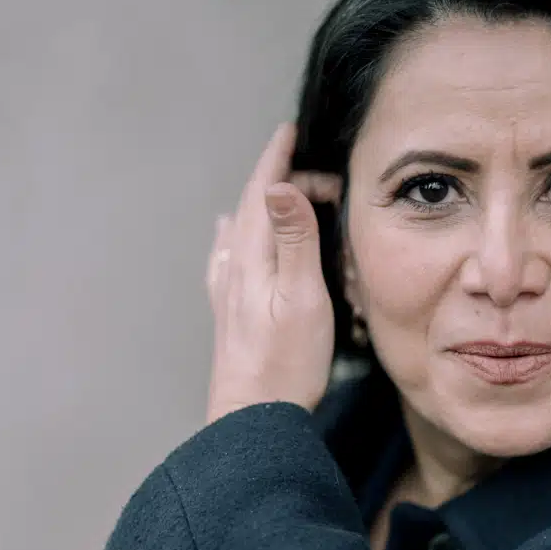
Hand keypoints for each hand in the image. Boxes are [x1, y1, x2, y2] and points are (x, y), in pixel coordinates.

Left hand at [206, 122, 342, 424]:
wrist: (253, 418)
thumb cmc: (286, 364)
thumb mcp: (302, 297)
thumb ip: (294, 239)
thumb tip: (281, 185)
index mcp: (251, 258)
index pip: (263, 193)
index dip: (277, 158)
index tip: (290, 131)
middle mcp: (233, 269)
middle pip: (253, 208)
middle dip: (281, 179)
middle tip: (322, 175)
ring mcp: (227, 292)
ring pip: (241, 230)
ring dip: (262, 205)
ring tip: (277, 190)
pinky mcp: (230, 314)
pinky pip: (228, 257)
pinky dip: (236, 234)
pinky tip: (228, 237)